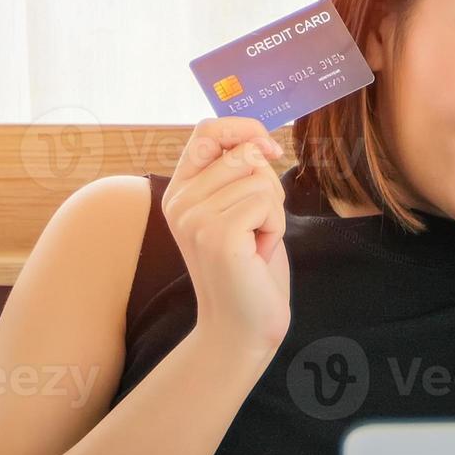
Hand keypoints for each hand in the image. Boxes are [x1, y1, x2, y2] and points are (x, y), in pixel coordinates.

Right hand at [162, 117, 291, 351]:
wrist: (242, 326)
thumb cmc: (250, 266)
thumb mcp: (242, 208)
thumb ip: (242, 172)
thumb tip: (258, 140)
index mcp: (180, 190)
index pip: (207, 129)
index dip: (244, 129)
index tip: (270, 149)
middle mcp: (179, 201)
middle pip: (244, 154)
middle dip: (268, 187)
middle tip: (256, 226)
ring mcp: (194, 218)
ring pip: (260, 180)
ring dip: (273, 214)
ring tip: (254, 244)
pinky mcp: (218, 235)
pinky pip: (267, 204)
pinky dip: (275, 229)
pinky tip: (258, 254)